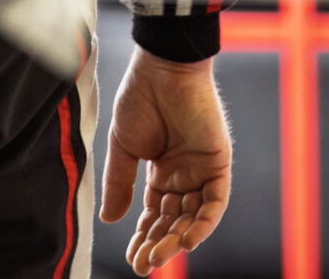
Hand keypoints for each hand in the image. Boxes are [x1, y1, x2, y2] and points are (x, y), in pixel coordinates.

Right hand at [102, 51, 231, 274]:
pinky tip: (187, 241)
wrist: (161, 68)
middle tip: (142, 267)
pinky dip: (203, 223)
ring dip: (177, 239)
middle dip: (158, 245)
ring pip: (193, 217)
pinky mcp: (218, 164)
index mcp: (161, 171)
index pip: (154, 214)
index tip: (131, 259)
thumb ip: (119, 183)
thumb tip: (110, 220)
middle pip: (173, 221)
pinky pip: (215, 203)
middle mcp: (184, 175)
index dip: (143, 237)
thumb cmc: (139, 99)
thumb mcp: (123, 146)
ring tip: (156, 258)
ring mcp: (202, 171)